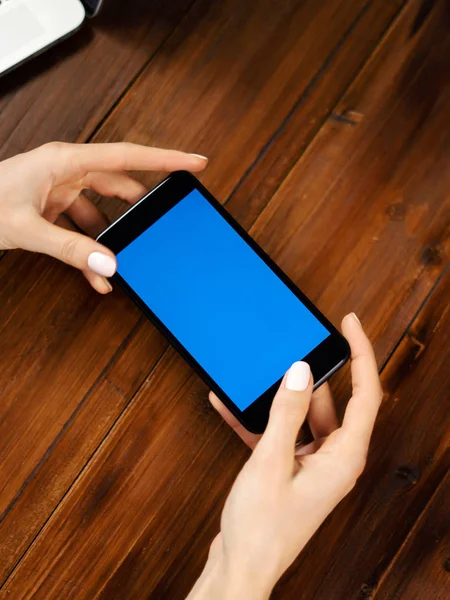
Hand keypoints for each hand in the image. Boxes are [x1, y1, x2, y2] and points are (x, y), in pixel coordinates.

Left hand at [0, 142, 206, 292]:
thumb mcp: (25, 227)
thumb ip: (69, 248)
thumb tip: (109, 264)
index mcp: (65, 162)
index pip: (128, 157)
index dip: (165, 160)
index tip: (194, 162)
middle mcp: (67, 171)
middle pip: (121, 187)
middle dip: (142, 210)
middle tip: (165, 223)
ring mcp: (60, 190)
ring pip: (103, 214)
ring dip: (113, 240)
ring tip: (127, 262)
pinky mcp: (53, 208)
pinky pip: (83, 229)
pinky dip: (92, 251)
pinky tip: (97, 275)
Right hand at [189, 313, 382, 599]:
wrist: (240, 566)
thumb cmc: (262, 527)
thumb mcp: (271, 461)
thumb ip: (286, 413)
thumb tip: (300, 372)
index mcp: (343, 457)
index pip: (365, 393)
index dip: (361, 353)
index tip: (350, 325)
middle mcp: (333, 459)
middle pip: (330, 401)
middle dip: (309, 374)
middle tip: (293, 345)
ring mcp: (311, 464)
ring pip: (301, 416)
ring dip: (277, 397)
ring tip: (255, 375)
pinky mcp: (290, 469)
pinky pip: (279, 433)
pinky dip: (258, 419)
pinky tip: (232, 405)